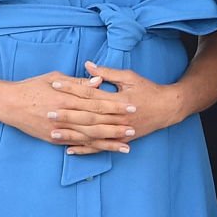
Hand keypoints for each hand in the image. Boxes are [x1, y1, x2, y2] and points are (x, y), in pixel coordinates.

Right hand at [0, 70, 135, 153]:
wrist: (7, 104)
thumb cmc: (32, 87)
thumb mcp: (55, 78)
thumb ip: (78, 82)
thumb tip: (99, 81)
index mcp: (67, 97)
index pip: (96, 102)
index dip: (115, 105)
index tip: (131, 106)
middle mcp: (64, 115)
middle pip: (95, 122)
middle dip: (116, 126)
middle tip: (134, 128)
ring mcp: (58, 129)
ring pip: (88, 137)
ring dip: (108, 142)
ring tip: (125, 146)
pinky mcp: (53, 139)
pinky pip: (75, 145)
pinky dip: (90, 149)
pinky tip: (103, 151)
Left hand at [47, 61, 183, 154]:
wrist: (168, 108)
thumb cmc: (148, 89)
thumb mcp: (130, 77)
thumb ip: (107, 72)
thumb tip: (87, 65)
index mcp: (117, 99)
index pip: (90, 92)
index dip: (72, 87)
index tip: (55, 84)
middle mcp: (117, 117)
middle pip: (87, 115)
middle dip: (67, 114)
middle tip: (48, 111)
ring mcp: (118, 131)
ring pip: (91, 134)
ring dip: (71, 134)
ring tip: (53, 133)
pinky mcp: (120, 140)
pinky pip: (100, 147)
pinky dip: (84, 150)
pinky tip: (69, 150)